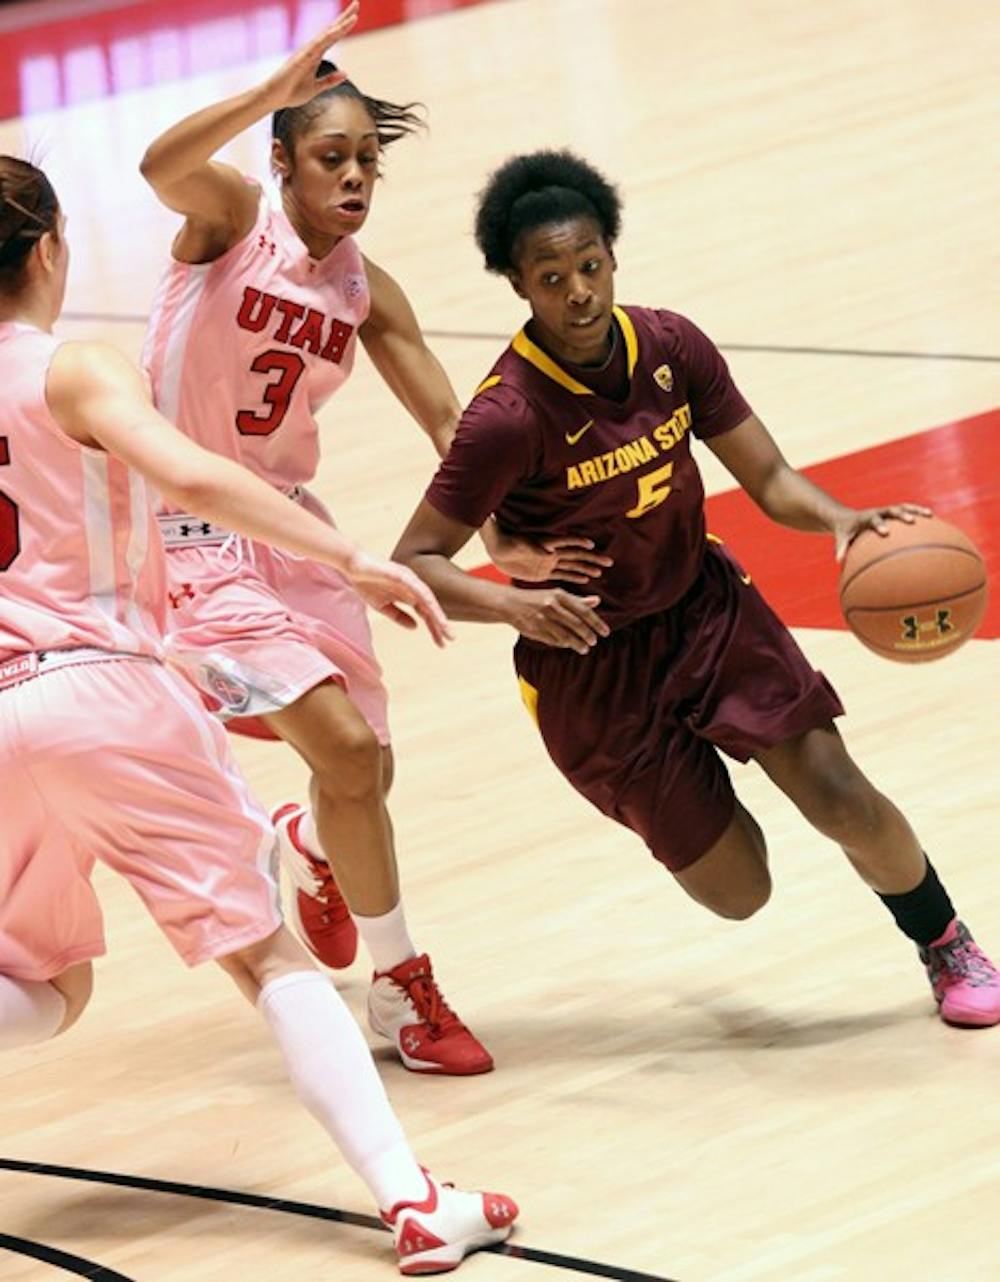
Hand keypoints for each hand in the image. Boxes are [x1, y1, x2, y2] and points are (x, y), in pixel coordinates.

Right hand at [261, 1, 358, 109]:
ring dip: (340, 25)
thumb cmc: (292, 92)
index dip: (344, 25)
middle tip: (357, 3)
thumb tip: (346, 73)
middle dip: (344, 17)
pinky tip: (338, 30)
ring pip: (326, 35)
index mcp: (316, 55)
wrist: (275, 98)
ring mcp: (306, 52)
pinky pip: (317, 45)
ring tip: (354, 15)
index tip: (355, 14)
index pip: (333, 37)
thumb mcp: (316, 88)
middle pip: (331, 30)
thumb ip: (330, 80)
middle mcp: (312, 49)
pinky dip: (328, 37)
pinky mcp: (301, 58)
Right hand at [345, 550, 452, 647]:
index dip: (434, 629)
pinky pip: (416, 588)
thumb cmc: (367, 583)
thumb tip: (416, 627)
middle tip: (451, 639)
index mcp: (410, 596)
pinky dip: (425, 598)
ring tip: (445, 627)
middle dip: (441, 624)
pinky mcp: (402, 574)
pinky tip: (432, 610)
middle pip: (431, 608)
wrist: (353, 565)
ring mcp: (410, 580)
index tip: (442, 644)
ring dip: (437, 613)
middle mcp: (414, 588)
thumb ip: (399, 616)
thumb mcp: (383, 606)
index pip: (426, 614)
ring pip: (428, 599)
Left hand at [482, 520, 612, 584]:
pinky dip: (573, 576)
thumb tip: (545, 550)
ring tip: (600, 572)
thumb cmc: (503, 540)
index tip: (591, 544)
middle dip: (591, 558)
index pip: (565, 541)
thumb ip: (528, 546)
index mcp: (544, 542)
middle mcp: (550, 551)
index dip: (577, 542)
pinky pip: (562, 573)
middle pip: (575, 554)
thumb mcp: (512, 542)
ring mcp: (548, 561)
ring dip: (586, 568)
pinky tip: (585, 579)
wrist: (496, 548)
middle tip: (608, 561)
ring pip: (571, 565)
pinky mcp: (543, 571)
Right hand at [503, 588, 609, 653]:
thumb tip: (597, 601)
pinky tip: (569, 645)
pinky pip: (554, 641)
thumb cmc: (538, 599)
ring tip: (585, 648)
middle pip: (577, 625)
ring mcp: (543, 619)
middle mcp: (552, 606)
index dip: (597, 623)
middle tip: (594, 641)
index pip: (584, 610)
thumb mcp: (557, 595)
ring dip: (578, 644)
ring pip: (566, 636)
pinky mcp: (536, 631)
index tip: (605, 632)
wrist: (511, 604)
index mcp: (559, 595)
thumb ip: (577, 600)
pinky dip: (564, 644)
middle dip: (588, 636)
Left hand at [832, 503, 932, 560]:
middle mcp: (878, 512)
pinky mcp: (894, 513)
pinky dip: (919, 514)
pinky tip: (933, 520)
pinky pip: (908, 511)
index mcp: (865, 517)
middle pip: (891, 510)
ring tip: (929, 515)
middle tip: (911, 521)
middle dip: (901, 514)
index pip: (873, 519)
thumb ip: (841, 547)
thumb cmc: (845, 532)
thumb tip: (838, 561)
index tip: (885, 532)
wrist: (847, 518)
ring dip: (916, 510)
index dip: (879, 524)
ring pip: (903, 507)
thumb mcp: (841, 538)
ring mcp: (887, 511)